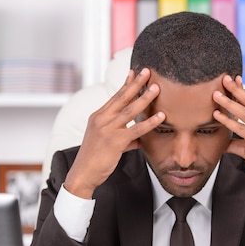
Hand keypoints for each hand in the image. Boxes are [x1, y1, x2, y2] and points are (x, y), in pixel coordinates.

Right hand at [64, 68, 164, 198]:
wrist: (83, 174)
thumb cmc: (94, 160)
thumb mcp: (108, 144)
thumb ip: (126, 139)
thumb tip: (139, 140)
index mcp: (98, 117)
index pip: (115, 97)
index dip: (126, 84)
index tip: (134, 72)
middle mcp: (101, 119)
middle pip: (122, 97)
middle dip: (136, 83)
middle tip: (147, 71)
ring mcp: (107, 129)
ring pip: (130, 110)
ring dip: (144, 98)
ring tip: (156, 88)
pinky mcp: (114, 141)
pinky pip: (136, 129)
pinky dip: (150, 122)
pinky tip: (161, 116)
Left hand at [213, 75, 244, 203]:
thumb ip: (238, 143)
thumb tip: (224, 142)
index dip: (243, 90)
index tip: (234, 80)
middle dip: (236, 89)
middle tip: (224, 79)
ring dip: (229, 103)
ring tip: (216, 95)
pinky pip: (241, 128)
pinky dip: (228, 121)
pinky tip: (217, 116)